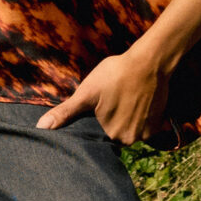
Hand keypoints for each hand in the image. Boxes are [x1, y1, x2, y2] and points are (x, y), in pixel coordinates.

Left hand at [36, 45, 171, 144]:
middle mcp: (131, 139)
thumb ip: (65, 113)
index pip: (100, 135)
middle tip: (113, 100)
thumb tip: (41, 128)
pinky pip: (145, 124)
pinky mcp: (159, 122)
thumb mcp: (86, 93)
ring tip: (124, 99)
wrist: (149, 61)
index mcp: (113, 135)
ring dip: (127, 117)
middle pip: (116, 132)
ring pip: (131, 128)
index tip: (101, 107)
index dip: (98, 121)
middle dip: (113, 119)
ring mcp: (148, 132)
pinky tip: (136, 100)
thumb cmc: (115, 75)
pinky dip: (141, 115)